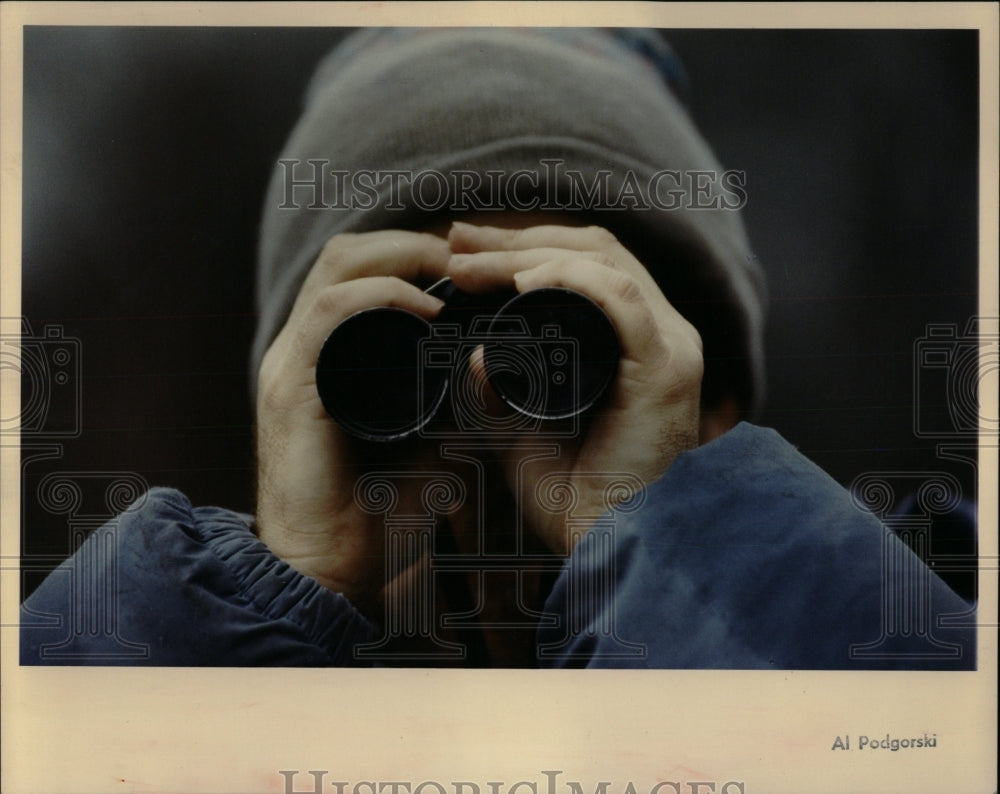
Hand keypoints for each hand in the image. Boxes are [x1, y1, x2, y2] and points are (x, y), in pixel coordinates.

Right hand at [255, 230, 449, 608]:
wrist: (329, 574)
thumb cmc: (376, 514)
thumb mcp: (423, 441)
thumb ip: (446, 403)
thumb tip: (492, 370)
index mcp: (325, 356)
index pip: (360, 270)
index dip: (413, 251)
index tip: (471, 263)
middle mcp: (302, 349)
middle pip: (348, 254)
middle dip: (413, 242)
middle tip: (469, 258)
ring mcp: (291, 364)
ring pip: (339, 268)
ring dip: (402, 256)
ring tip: (454, 272)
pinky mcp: (292, 390)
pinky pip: (330, 314)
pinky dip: (383, 296)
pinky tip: (429, 309)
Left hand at [446, 221, 703, 554]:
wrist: (613, 553)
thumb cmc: (578, 503)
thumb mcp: (525, 438)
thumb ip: (501, 399)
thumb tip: (474, 357)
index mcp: (638, 343)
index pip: (586, 265)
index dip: (526, 247)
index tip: (464, 250)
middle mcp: (663, 334)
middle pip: (593, 250)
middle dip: (519, 238)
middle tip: (457, 239)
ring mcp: (671, 346)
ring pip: (603, 262)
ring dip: (529, 252)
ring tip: (470, 260)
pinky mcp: (666, 368)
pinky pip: (619, 299)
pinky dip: (568, 278)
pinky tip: (519, 280)